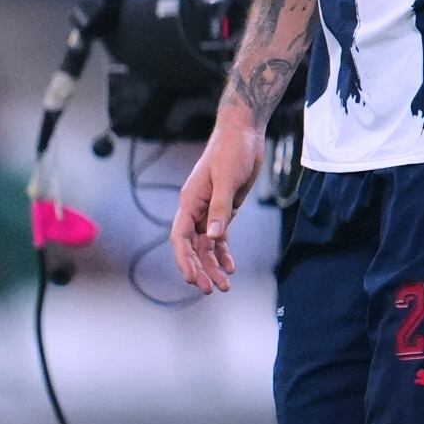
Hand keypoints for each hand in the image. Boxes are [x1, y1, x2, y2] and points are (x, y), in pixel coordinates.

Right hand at [171, 116, 261, 295]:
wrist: (243, 134)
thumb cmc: (231, 152)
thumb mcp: (227, 180)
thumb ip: (220, 209)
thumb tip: (214, 238)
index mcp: (189, 202)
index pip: (180, 238)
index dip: (185, 260)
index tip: (192, 278)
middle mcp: (196, 209)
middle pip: (193, 246)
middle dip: (201, 268)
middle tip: (212, 289)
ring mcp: (209, 210)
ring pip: (207, 244)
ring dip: (214, 264)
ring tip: (225, 285)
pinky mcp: (224, 209)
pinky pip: (220, 236)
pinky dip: (224, 252)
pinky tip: (230, 266)